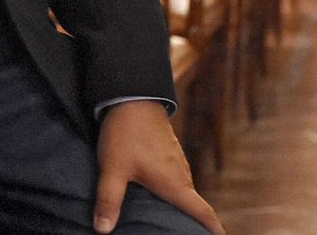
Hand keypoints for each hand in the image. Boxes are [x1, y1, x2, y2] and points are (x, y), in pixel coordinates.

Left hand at [93, 100, 223, 233]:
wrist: (132, 96)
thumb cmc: (126, 133)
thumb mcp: (113, 169)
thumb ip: (109, 200)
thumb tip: (103, 230)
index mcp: (175, 184)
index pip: (203, 212)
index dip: (214, 230)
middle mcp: (182, 174)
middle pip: (194, 206)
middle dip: (194, 223)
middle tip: (189, 234)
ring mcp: (177, 162)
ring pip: (185, 192)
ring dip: (183, 208)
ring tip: (174, 224)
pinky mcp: (169, 153)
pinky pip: (177, 179)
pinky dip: (174, 193)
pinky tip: (160, 197)